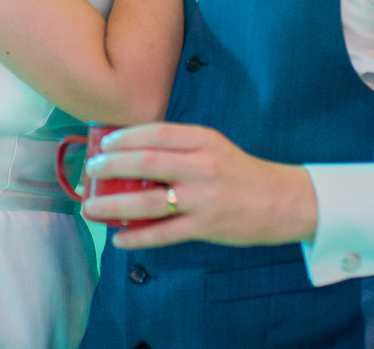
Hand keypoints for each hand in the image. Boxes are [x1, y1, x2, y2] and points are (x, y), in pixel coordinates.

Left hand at [79, 123, 317, 249]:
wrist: (283, 201)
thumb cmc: (239, 172)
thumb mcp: (214, 147)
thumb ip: (179, 147)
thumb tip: (129, 153)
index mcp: (204, 141)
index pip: (156, 133)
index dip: (125, 137)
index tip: (104, 143)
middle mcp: (203, 166)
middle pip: (147, 163)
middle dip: (111, 166)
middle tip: (90, 170)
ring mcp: (204, 199)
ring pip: (149, 201)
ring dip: (113, 205)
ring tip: (90, 207)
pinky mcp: (206, 227)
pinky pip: (164, 234)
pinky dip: (138, 237)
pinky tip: (118, 238)